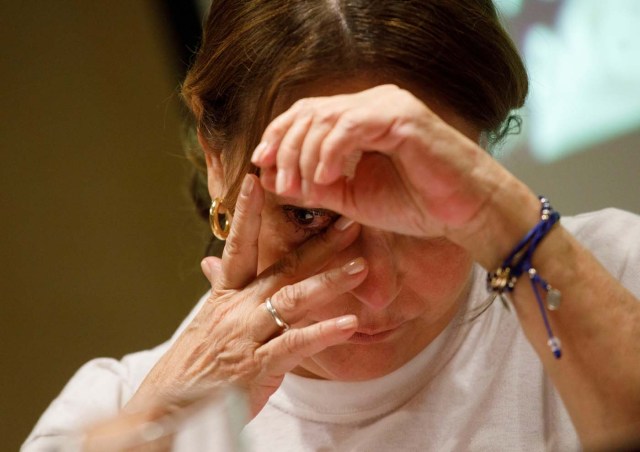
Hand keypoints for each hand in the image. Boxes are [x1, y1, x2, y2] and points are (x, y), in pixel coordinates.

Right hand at [126, 174, 364, 418]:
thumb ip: (217, 288)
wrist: (166, 410)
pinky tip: (350, 323)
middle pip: (280, 267)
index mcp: (225, 295)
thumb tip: (210, 262)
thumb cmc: (193, 365)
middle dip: (317, 243)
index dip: (248, 213)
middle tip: (349, 221)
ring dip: (329, 281)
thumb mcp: (204, 321)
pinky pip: (295, 345)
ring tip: (361, 266)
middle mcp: (236, 309)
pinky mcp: (256, 366)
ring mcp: (246, 335)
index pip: (238, 246)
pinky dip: (323, 332)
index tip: (261, 181)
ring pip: (291, 299)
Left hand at [252, 84, 502, 238]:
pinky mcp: (403, 117)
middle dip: (286, 148)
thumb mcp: (352, 198)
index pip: (307, 113)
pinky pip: (351, 127)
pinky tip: (326, 179)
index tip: (260, 164)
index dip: (279, 135)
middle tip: (280, 183)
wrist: (464, 214)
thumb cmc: (416, 204)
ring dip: (305, 155)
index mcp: (361, 117)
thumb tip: (271, 179)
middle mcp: (373, 103)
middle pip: (309, 111)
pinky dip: (331, 153)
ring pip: (326, 118)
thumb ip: (315, 186)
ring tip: (303, 188)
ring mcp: (388, 105)